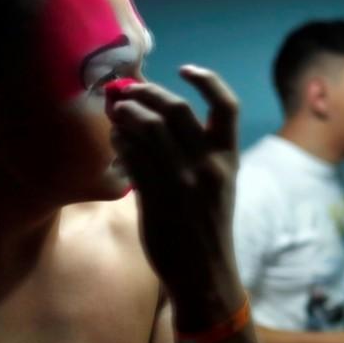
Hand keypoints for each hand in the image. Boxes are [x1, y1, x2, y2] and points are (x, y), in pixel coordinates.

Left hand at [107, 66, 242, 314]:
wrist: (205, 274)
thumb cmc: (208, 229)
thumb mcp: (217, 187)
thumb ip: (197, 155)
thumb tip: (158, 119)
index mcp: (228, 159)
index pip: (226, 106)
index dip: (206, 80)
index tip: (184, 68)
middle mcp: (209, 165)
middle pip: (176, 109)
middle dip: (148, 93)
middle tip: (128, 90)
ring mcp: (182, 181)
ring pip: (149, 129)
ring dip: (127, 114)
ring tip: (116, 112)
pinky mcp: (157, 197)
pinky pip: (133, 157)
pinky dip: (120, 141)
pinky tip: (115, 140)